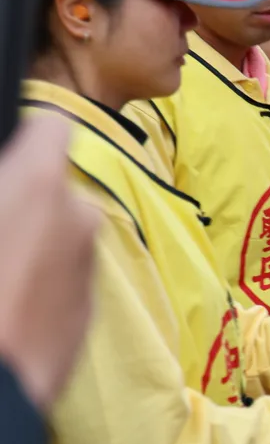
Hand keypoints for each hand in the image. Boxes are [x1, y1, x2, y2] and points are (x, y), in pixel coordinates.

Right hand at [0, 117, 100, 411]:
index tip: (7, 157)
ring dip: (29, 247)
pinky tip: (5, 311)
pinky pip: (61, 284)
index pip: (54, 127)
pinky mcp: (85, 316)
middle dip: (22, 202)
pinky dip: (36, 288)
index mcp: (40, 185)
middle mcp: (79, 219)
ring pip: (59, 240)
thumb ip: (4, 186)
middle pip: (54, 190)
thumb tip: (9, 191)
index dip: (27, 139)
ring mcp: (88, 269)